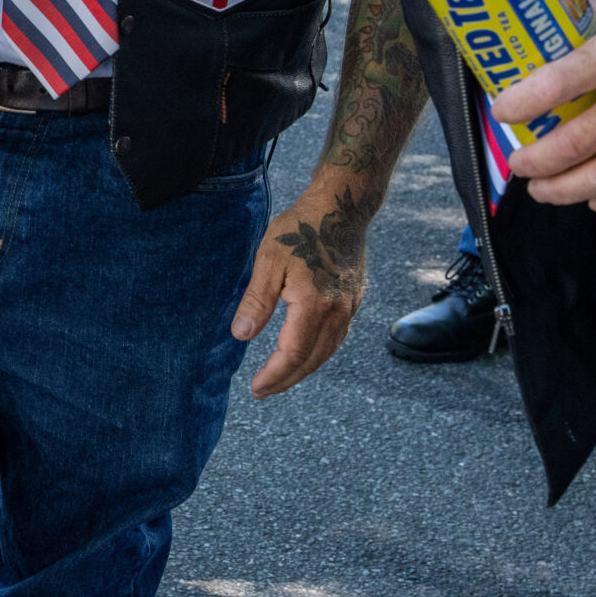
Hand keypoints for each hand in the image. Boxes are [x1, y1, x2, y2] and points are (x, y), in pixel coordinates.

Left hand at [232, 182, 370, 397]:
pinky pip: (337, 337)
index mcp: (315, 306)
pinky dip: (319, 352)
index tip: (256, 389)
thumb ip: (257, 301)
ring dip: (304, 369)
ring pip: (328, 351)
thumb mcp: (269, 259)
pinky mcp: (354, 299)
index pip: (293, 354)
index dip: (274, 375)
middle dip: (287, 379)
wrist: (342, 205)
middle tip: (263, 391)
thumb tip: (241, 336)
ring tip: (281, 377)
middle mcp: (338, 312)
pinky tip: (306, 352)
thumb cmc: (301, 227)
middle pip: (312, 359)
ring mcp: (350, 307)